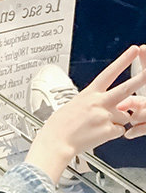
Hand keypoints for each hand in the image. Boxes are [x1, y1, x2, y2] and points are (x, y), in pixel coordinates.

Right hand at [26, 45, 145, 184]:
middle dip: (142, 78)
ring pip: (124, 116)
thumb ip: (93, 103)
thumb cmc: (59, 126)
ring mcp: (105, 116)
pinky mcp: (108, 130)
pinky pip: (118, 130)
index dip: (123, 60)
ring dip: (116, 121)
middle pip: (127, 88)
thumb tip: (106, 106)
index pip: (109, 73)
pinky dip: (110, 133)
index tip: (133, 50)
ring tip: (96, 126)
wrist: (55, 142)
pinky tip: (96, 134)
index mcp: (89, 94)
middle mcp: (98, 102)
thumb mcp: (73, 106)